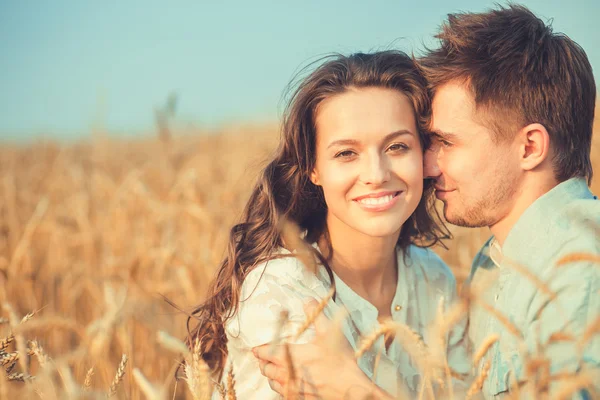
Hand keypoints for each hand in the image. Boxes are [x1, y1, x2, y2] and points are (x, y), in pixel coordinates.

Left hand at [252, 300, 392, 399]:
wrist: (350, 387)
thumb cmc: (339, 360)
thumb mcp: (328, 332)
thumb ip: (315, 314)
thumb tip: (307, 300)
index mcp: (289, 356)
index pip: (266, 353)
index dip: (259, 350)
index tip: (256, 348)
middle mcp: (287, 374)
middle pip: (265, 369)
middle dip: (263, 362)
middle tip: (263, 358)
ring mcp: (292, 389)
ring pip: (272, 382)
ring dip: (270, 376)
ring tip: (272, 371)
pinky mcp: (298, 398)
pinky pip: (282, 394)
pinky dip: (280, 387)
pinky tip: (286, 384)